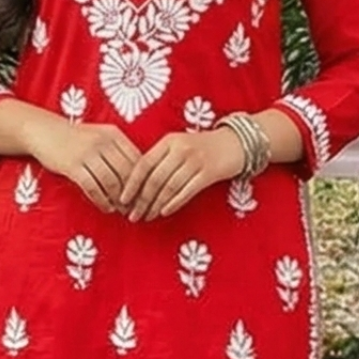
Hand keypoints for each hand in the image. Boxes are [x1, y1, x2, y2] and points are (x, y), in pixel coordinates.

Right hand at [30, 117, 142, 212]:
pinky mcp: (72, 165)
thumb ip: (118, 150)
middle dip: (134, 195)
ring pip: (111, 182)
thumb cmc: (76, 137)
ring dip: (119, 200)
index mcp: (114, 134)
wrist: (44, 131)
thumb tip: (139, 176)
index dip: (144, 181)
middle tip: (138, 209)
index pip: (137, 160)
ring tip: (123, 211)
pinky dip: (101, 200)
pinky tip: (106, 208)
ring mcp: (87, 153)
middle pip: (127, 173)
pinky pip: (92, 187)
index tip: (148, 196)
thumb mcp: (100, 136)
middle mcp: (103, 142)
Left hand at [117, 128, 243, 221]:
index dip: (131, 183)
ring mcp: (195, 160)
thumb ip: (160, 159)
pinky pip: (186, 191)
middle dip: (141, 200)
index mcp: (168, 141)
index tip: (122, 199)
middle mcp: (180, 149)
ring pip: (169, 187)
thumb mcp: (179, 145)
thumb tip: (136, 184)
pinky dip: (174, 203)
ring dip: (156, 205)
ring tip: (147, 216)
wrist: (235, 143)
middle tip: (133, 215)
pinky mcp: (208, 172)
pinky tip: (164, 212)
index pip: (144, 163)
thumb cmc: (202, 148)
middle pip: (154, 178)